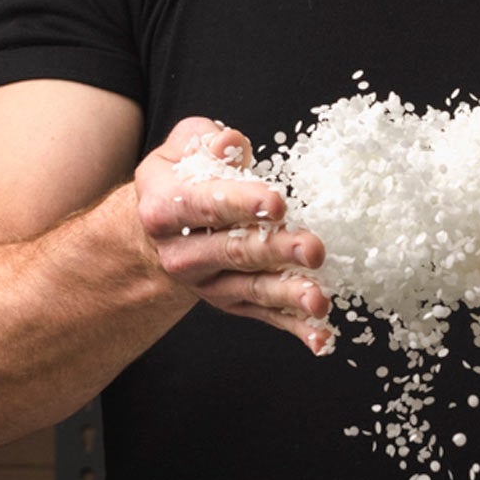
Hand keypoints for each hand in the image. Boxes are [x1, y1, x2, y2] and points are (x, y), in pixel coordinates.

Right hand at [133, 117, 332, 352]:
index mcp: (165, 210)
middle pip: (234, 251)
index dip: (241, 203)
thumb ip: (205, 142)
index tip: (276, 203)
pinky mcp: (234, 302)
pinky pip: (267, 315)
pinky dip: (296, 328)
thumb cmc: (178, 182)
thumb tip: (231, 143)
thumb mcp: (179, 152)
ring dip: (290, 294)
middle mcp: (183, 254)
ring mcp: (209, 283)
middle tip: (312, 248)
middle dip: (276, 251)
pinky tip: (321, 337)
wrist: (157, 235)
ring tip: (319, 299)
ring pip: (254, 288)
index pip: (206, 206)